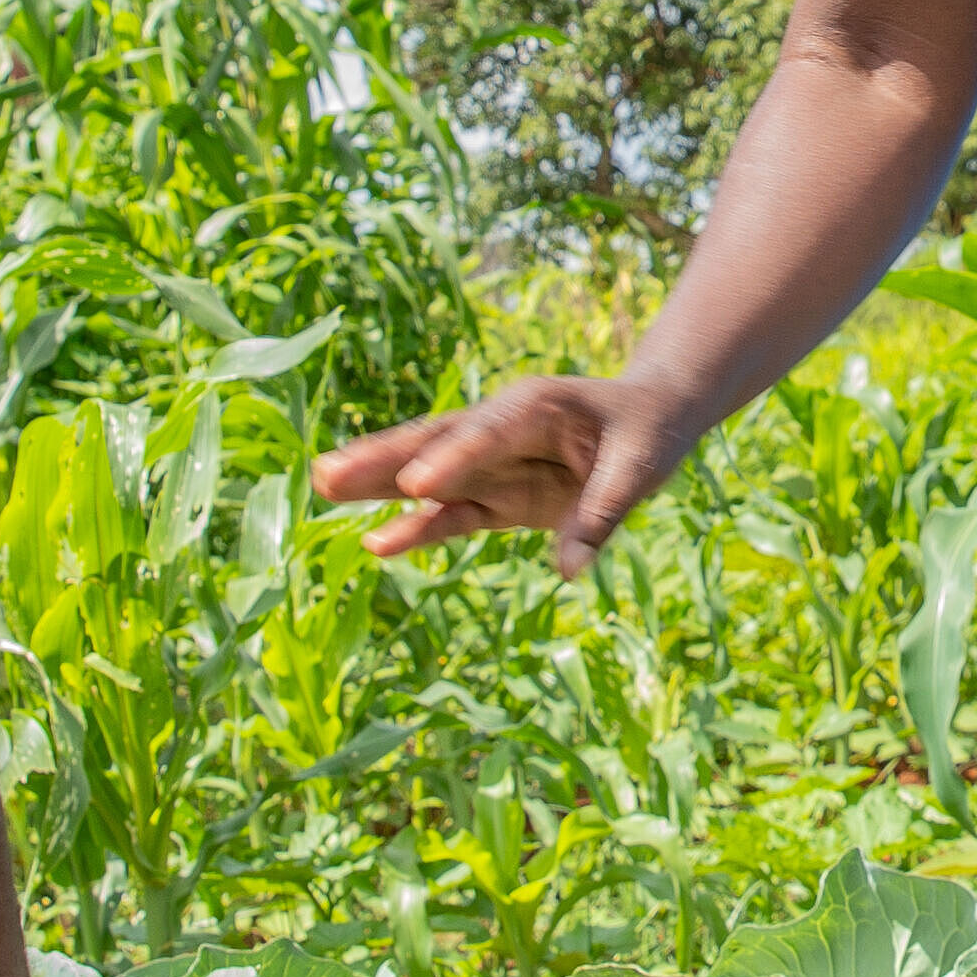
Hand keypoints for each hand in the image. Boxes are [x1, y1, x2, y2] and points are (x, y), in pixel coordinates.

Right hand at [311, 374, 697, 576]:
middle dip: (381, 461)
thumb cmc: (648, 431)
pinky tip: (378, 543)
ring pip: (427, 475)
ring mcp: (492, 463)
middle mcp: (500, 429)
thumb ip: (602, 514)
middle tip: (326, 475)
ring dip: (378, 486)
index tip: (415, 486)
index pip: (487, 433)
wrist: (652, 420)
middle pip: (434, 445)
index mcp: (535, 406)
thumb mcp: (641, 467)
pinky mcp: (496, 495)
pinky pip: (453, 514)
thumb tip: (569, 571)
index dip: (452, 459)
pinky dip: (418, 528)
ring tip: (324, 489)